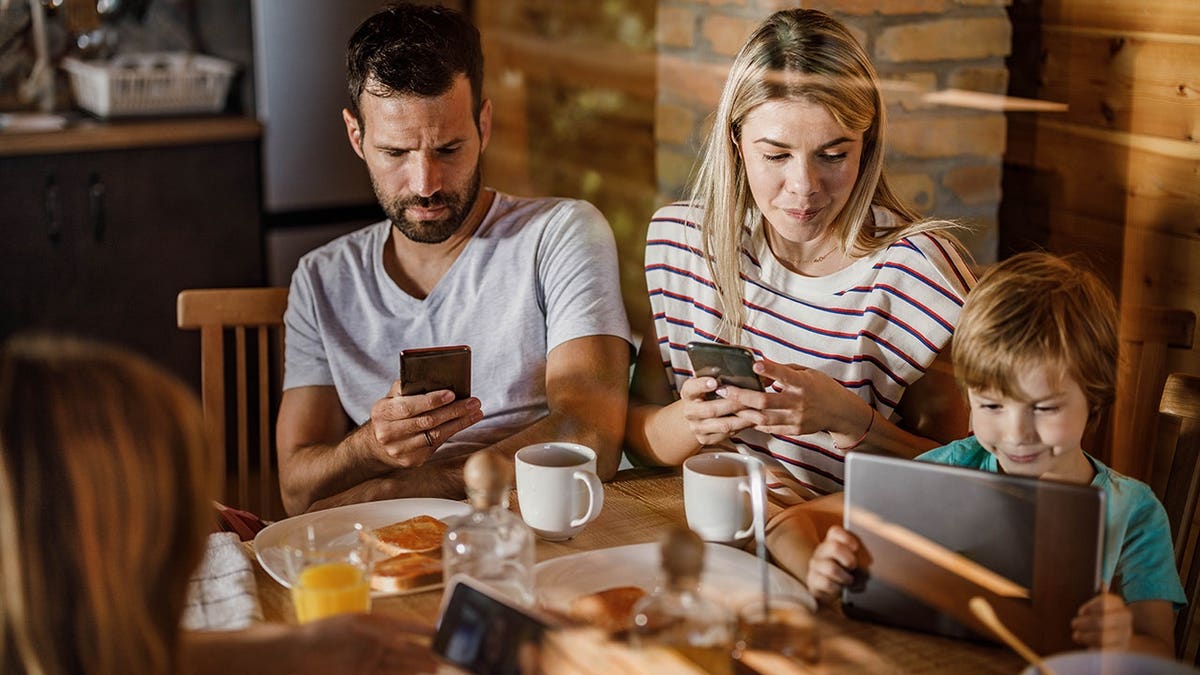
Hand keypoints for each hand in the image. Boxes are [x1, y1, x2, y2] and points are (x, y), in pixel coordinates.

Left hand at [290, 613, 438, 673]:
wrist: (296, 654)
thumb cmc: (323, 633)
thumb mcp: (352, 626)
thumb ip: (378, 633)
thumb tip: (399, 640)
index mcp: (375, 624)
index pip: (404, 625)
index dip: (421, 628)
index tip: (439, 631)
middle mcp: (375, 642)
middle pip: (405, 648)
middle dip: (424, 652)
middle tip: (443, 657)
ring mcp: (369, 660)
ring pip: (399, 664)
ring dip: (416, 667)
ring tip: (435, 669)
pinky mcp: (361, 674)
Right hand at [367, 379, 482, 466]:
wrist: (378, 444)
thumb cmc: (392, 413)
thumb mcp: (392, 398)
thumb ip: (409, 388)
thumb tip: (436, 378)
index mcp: (382, 412)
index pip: (409, 406)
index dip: (431, 401)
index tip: (452, 394)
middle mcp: (388, 433)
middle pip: (427, 421)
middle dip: (453, 411)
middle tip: (474, 402)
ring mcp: (399, 449)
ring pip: (435, 435)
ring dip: (459, 423)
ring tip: (476, 412)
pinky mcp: (411, 460)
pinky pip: (436, 445)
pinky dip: (453, 432)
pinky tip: (465, 423)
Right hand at [677, 375, 755, 445]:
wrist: (697, 416)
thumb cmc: (709, 394)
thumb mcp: (710, 382)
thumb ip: (722, 375)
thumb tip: (751, 366)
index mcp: (688, 392)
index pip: (692, 387)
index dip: (702, 385)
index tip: (714, 381)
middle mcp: (689, 411)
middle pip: (711, 409)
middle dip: (733, 404)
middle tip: (749, 399)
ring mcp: (697, 427)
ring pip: (723, 425)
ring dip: (742, 418)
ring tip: (757, 411)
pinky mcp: (705, 439)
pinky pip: (727, 435)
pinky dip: (742, 427)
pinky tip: (752, 420)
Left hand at [723, 360, 865, 438]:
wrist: (840, 412)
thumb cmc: (821, 388)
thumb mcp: (807, 372)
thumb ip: (783, 370)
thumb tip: (759, 368)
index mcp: (803, 383)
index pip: (785, 375)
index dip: (770, 370)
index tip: (755, 365)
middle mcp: (799, 402)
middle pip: (766, 401)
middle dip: (741, 395)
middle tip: (723, 390)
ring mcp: (796, 418)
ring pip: (763, 418)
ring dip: (742, 412)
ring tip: (725, 405)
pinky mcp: (794, 430)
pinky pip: (769, 428)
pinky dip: (754, 422)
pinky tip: (741, 416)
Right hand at [807, 526, 860, 604]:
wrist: (828, 589)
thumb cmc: (844, 572)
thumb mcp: (850, 561)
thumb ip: (859, 556)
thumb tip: (870, 562)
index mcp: (831, 542)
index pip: (835, 532)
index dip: (847, 538)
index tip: (856, 548)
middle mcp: (821, 551)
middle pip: (834, 547)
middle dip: (849, 559)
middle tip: (854, 567)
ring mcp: (815, 565)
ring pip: (831, 568)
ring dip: (845, 577)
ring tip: (849, 581)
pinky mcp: (813, 580)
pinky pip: (827, 583)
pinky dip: (837, 588)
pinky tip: (840, 588)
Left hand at [1072, 591, 1132, 649]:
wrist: (1120, 638)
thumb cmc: (1103, 619)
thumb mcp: (1099, 607)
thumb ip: (1096, 601)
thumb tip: (1098, 590)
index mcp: (1119, 605)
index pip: (1104, 603)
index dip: (1090, 607)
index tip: (1081, 612)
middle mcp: (1125, 620)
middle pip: (1102, 621)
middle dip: (1084, 624)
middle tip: (1074, 624)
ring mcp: (1125, 636)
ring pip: (1102, 638)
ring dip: (1085, 636)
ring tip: (1076, 635)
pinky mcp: (1120, 651)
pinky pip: (1104, 651)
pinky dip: (1092, 649)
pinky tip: (1087, 647)